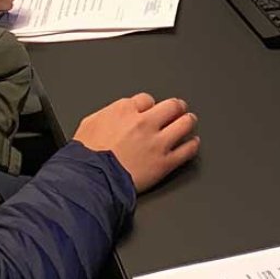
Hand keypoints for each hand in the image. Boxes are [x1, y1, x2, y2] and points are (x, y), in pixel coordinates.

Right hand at [73, 93, 198, 191]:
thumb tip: (113, 116)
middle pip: (171, 106)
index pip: (147, 99)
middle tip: (179, 108)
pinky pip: (187, 150)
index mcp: (124, 110)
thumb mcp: (90, 123)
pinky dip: (192, 145)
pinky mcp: (164, 163)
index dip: (150, 105)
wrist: (91, 179)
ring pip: (183, 124)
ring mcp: (157, 142)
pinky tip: (193, 143)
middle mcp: (144, 122)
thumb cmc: (86, 155)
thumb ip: (108, 115)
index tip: (150, 110)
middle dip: (177, 106)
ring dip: (188, 121)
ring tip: (190, 121)